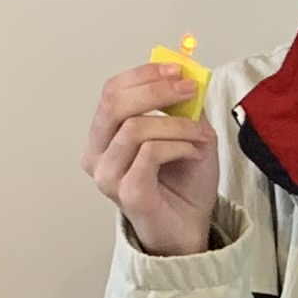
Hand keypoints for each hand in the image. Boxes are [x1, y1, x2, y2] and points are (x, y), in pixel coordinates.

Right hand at [83, 59, 221, 253]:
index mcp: (104, 136)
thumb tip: (185, 74)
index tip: (177, 70)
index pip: (112, 91)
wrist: (190, 227)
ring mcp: (108, 176)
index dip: (144, 74)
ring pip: (135, 128)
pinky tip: (194, 153)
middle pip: (115, 104)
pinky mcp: (127, 193)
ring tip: (199, 135)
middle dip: (157, 90)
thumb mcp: (186, 132)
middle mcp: (97, 155)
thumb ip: (181, 105)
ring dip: (176, 125)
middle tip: (189, 91)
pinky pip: (150, 153)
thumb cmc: (183, 184)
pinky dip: (179, 146)